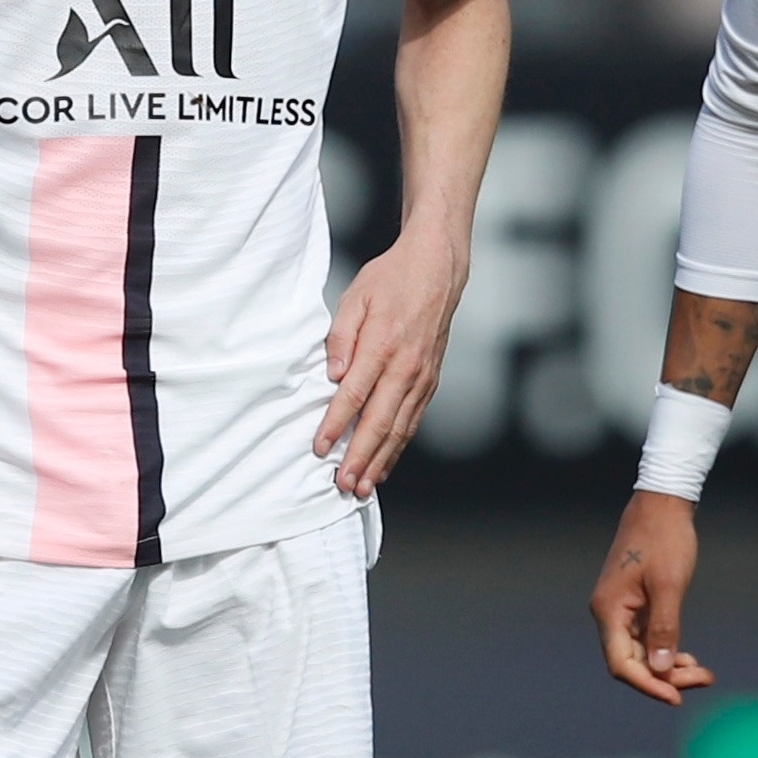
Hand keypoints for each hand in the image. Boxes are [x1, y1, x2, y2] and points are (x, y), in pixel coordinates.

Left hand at [315, 233, 470, 499]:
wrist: (437, 269)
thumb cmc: (390, 280)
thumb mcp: (355, 298)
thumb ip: (341, 337)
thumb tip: (331, 375)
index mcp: (383, 345)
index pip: (354, 395)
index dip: (335, 425)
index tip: (319, 448)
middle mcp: (406, 367)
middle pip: (379, 422)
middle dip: (360, 457)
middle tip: (342, 485)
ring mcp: (422, 377)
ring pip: (400, 428)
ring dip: (380, 461)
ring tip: (362, 487)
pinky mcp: (431, 381)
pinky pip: (413, 420)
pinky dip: (398, 447)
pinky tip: (384, 465)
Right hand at [591, 490, 714, 705]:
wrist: (661, 505)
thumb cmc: (665, 540)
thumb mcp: (669, 585)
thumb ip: (664, 628)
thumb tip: (662, 669)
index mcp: (609, 610)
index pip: (622, 664)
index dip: (649, 685)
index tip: (678, 698)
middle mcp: (609, 614)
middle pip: (631, 662)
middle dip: (666, 677)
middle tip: (704, 679)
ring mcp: (620, 610)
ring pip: (640, 653)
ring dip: (669, 667)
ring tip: (702, 672)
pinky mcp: (632, 605)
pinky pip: (645, 639)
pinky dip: (666, 651)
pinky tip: (688, 658)